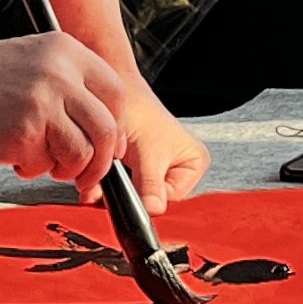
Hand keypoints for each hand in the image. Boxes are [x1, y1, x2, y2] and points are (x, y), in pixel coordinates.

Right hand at [0, 32, 130, 194]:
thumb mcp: (34, 60)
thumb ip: (70, 84)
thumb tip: (107, 129)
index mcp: (66, 52)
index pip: (116, 93)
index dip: (117, 126)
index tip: (109, 145)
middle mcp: (60, 74)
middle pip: (107, 129)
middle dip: (101, 162)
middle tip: (86, 174)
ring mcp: (42, 104)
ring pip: (82, 154)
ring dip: (65, 169)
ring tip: (40, 160)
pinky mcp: (22, 133)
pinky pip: (44, 166)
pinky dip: (30, 169)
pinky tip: (12, 152)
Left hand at [107, 84, 209, 214]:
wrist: (115, 92)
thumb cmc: (137, 111)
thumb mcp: (147, 152)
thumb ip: (150, 184)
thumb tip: (153, 211)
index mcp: (195, 163)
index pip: (172, 198)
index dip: (149, 194)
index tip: (133, 180)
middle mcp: (180, 168)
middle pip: (153, 199)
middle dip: (130, 193)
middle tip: (119, 172)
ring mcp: (158, 169)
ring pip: (136, 196)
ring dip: (117, 190)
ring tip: (114, 166)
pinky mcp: (137, 169)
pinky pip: (124, 190)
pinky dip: (111, 186)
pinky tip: (107, 172)